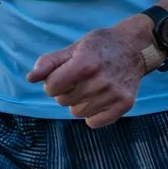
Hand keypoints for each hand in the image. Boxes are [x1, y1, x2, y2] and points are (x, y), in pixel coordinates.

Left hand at [27, 17, 150, 126]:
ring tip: (92, 87)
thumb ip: (50, 62)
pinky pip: (94, 122)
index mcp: (86, 63)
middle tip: (82, 78)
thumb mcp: (75, 47)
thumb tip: (30, 78)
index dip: (54, 81)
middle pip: (63, 101)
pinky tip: (100, 99)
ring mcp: (114, 94)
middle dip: (67, 91)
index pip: (51, 88)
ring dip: (79, 102)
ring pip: (76, 112)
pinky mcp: (125, 104)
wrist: (136, 47)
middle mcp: (100, 81)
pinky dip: (93, 114)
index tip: (65, 74)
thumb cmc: (101, 46)